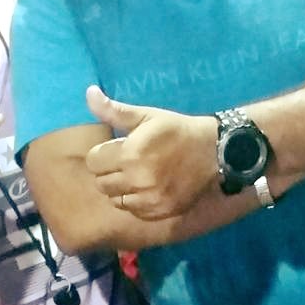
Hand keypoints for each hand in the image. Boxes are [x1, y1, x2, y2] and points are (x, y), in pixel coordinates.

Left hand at [85, 86, 218, 219]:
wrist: (214, 152)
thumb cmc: (176, 130)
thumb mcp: (146, 116)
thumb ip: (114, 110)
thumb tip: (89, 93)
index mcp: (129, 154)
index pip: (93, 162)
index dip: (102, 154)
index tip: (117, 149)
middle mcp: (136, 180)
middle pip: (101, 183)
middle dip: (109, 171)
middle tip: (127, 162)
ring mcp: (149, 199)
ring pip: (114, 199)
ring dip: (120, 188)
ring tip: (136, 175)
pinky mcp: (160, 212)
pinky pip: (132, 211)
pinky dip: (135, 202)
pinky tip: (147, 188)